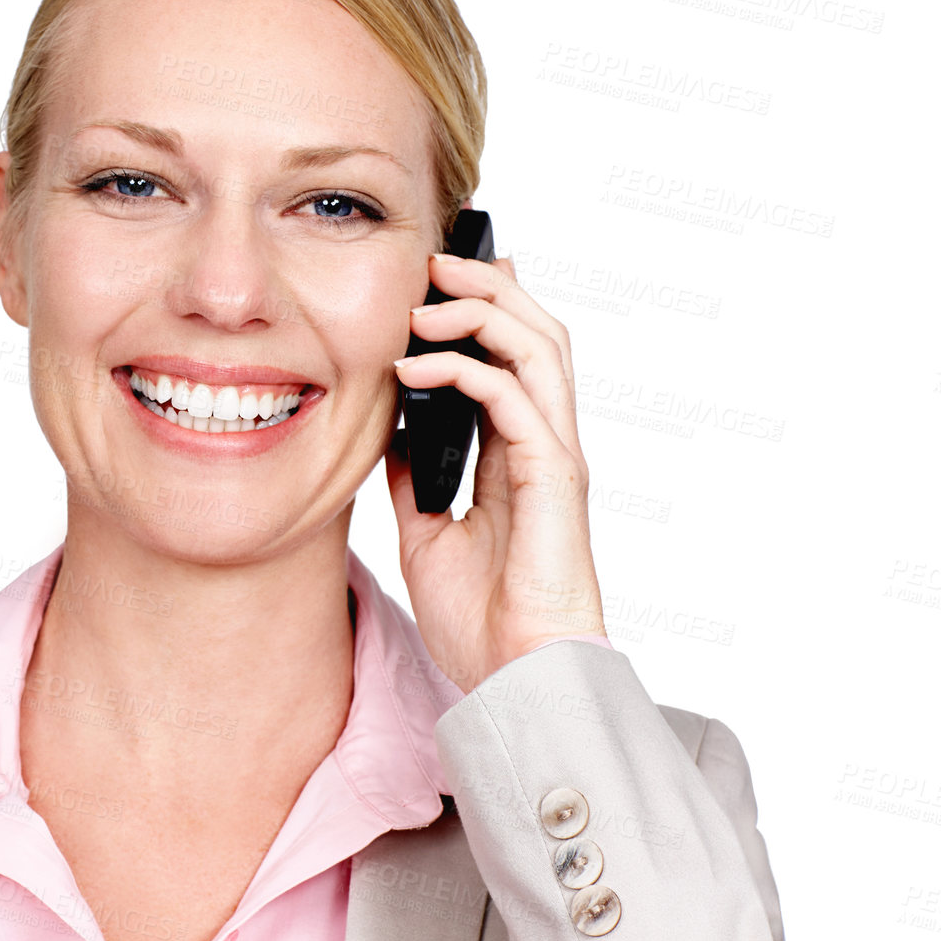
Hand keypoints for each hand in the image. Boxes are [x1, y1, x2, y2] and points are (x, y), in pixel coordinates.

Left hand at [383, 252, 605, 693]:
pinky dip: (465, 370)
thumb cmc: (482, 617)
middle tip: (436, 263)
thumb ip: (415, 475)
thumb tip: (387, 430)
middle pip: (536, 333)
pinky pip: (516, 399)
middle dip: (489, 287)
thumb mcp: (424, 530)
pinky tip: (415, 368)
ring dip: (483, 310)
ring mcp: (554, 457)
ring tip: (427, 299)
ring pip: (540, 348)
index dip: (484, 309)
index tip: (436, 280)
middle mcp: (544, 444)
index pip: (511, 356)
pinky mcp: (553, 477)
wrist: (514, 677)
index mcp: (518, 454)